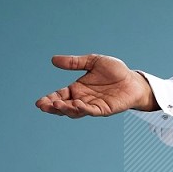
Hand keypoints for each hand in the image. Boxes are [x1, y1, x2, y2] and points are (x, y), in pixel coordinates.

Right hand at [36, 54, 156, 117]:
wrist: (133, 79)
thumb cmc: (115, 71)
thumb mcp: (92, 62)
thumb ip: (74, 62)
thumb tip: (53, 60)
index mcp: (78, 88)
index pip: (60, 95)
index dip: (49, 99)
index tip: (39, 102)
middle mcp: (83, 99)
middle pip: (64, 106)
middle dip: (53, 107)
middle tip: (43, 106)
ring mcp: (93, 105)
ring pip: (75, 111)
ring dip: (65, 109)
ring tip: (56, 105)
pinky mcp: (104, 109)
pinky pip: (91, 111)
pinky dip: (83, 109)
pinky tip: (76, 105)